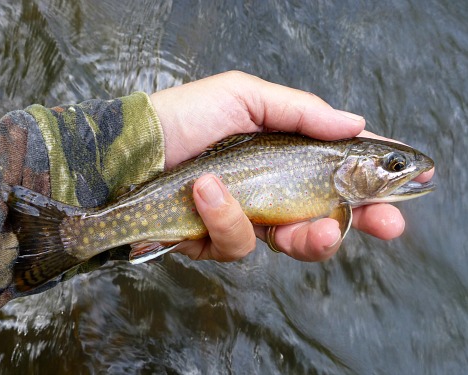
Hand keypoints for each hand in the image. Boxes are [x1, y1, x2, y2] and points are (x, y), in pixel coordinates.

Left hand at [150, 71, 433, 261]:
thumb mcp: (246, 97)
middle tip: (381, 227)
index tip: (395, 205)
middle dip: (349, 228)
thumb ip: (302, 112)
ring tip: (234, 192)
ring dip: (277, 224)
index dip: (365, 197)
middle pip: (319, 225)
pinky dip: (222, 217)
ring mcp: (241, 220)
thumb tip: (355, 123)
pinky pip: (234, 244)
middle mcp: (266, 194)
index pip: (332, 184)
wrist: (130, 148)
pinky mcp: (213, 240)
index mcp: (280, 161)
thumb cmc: (184, 116)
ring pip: (283, 243)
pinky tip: (204, 192)